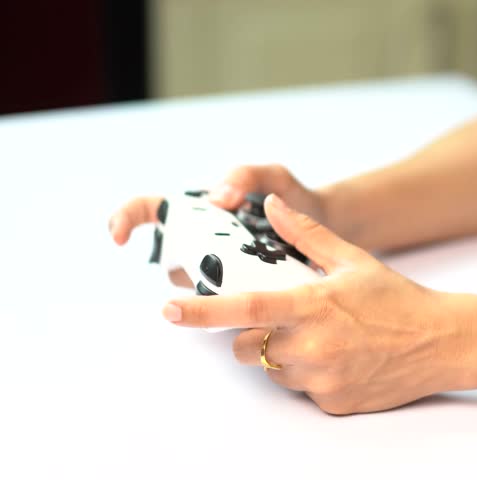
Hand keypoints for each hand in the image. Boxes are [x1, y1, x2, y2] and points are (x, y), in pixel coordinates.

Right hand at [108, 164, 326, 286]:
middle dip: (186, 266)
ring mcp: (221, 270)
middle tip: (220, 265)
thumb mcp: (273, 176)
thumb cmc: (296, 198)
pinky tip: (260, 302)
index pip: (149, 210)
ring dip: (214, 288)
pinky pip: (226, 305)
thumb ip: (245, 175)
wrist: (332, 228)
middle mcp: (204, 243)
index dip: (125, 220)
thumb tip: (217, 197)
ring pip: (197, 286)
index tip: (118, 238)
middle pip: (172, 258)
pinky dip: (236, 305)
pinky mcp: (242, 294)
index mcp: (202, 210)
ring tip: (251, 280)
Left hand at [162, 195, 472, 414]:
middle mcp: (312, 346)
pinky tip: (341, 359)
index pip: (246, 308)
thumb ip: (306, 235)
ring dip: (283, 356)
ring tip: (323, 339)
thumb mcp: (354, 261)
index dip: (202, 311)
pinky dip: (310, 376)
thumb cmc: (398, 299)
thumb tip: (271, 207)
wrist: (441, 342)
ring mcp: (322, 379)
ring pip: (273, 371)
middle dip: (252, 336)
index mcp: (312, 305)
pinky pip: (301, 391)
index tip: (169, 309)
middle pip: (247, 349)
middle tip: (286, 321)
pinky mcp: (333, 403)